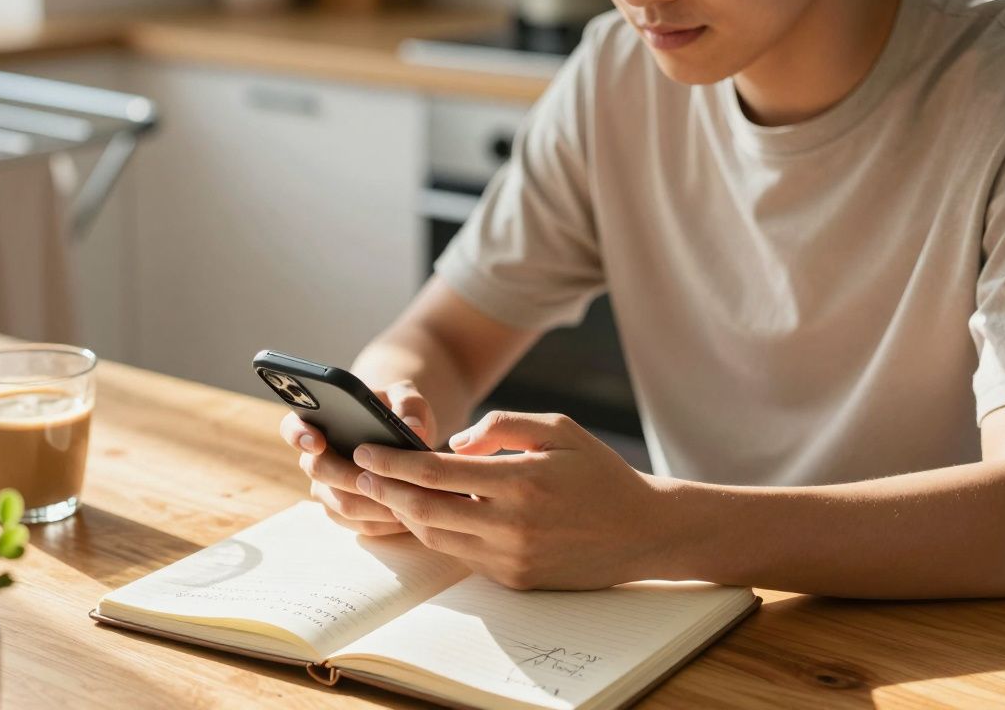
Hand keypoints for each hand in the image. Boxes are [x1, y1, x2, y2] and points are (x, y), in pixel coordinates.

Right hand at [280, 380, 436, 536]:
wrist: (404, 438)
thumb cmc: (398, 410)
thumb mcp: (407, 398)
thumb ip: (409, 406)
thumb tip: (414, 429)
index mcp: (319, 420)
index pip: (292, 427)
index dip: (299, 435)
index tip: (317, 442)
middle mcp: (315, 457)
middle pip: (318, 470)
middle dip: (351, 476)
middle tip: (382, 477)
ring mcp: (327, 487)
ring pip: (340, 503)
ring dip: (372, 504)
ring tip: (404, 500)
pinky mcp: (345, 512)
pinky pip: (357, 525)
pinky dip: (382, 523)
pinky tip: (405, 516)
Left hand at [351, 411, 675, 589]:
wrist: (642, 531)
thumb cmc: (598, 472)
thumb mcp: (557, 428)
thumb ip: (501, 425)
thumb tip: (452, 443)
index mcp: (522, 480)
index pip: (438, 471)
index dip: (395, 461)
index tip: (366, 449)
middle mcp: (513, 524)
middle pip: (425, 510)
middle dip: (386, 489)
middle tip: (361, 472)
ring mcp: (512, 557)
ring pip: (437, 537)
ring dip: (405, 514)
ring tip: (386, 491)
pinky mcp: (514, 579)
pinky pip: (461, 555)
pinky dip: (437, 533)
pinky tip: (425, 513)